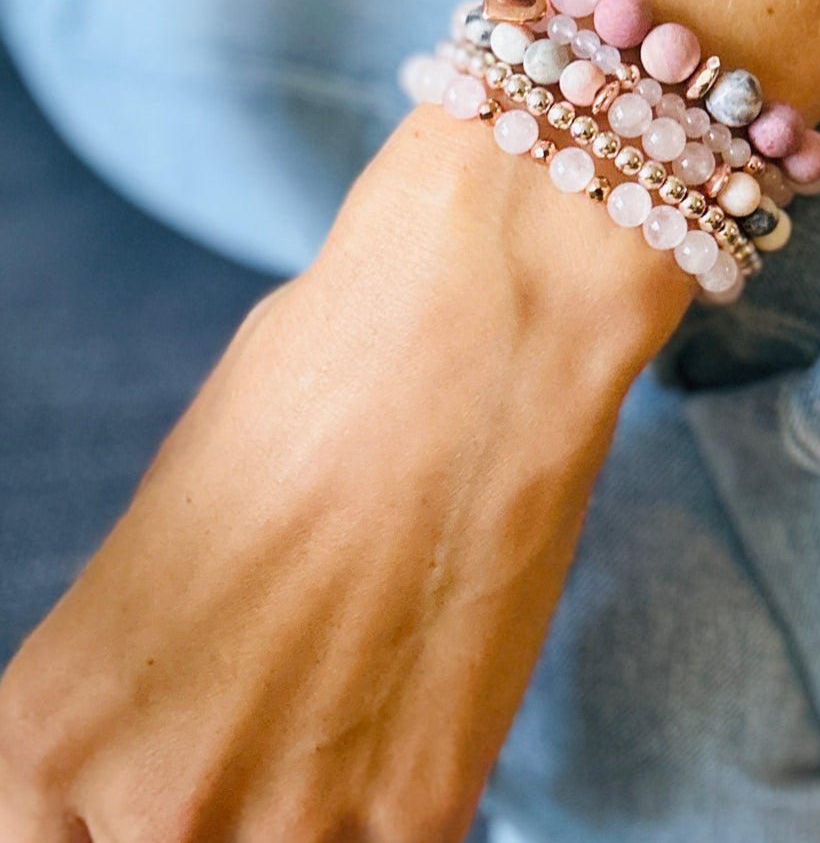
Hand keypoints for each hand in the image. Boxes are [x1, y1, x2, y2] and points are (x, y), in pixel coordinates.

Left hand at [0, 108, 688, 841]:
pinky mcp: (420, 815)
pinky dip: (394, 807)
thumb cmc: (312, 385)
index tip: (154, 785)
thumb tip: (176, 724)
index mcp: (47, 723)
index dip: (106, 819)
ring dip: (310, 812)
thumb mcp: (169, 532)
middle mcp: (146, 801)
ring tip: (351, 703)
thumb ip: (145, 671)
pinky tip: (414, 709)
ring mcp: (286, 826)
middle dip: (217, 800)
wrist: (467, 330)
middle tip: (281, 710)